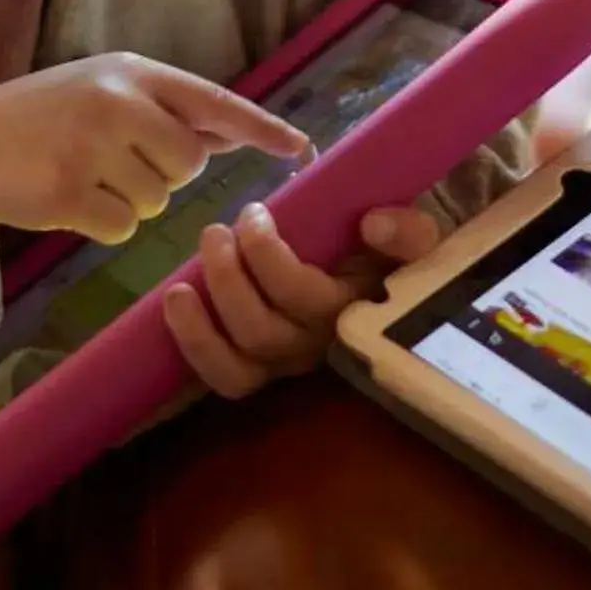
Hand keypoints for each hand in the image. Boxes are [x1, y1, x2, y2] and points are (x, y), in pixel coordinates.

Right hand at [0, 53, 306, 245]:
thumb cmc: (40, 117)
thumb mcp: (103, 91)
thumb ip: (164, 110)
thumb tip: (231, 133)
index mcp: (131, 71)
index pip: (213, 100)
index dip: (261, 127)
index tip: (302, 148)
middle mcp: (116, 102)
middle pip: (189, 162)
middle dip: (164, 174)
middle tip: (115, 161)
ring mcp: (90, 146)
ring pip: (158, 200)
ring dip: (129, 200)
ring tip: (82, 174)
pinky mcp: (67, 192)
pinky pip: (124, 227)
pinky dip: (102, 223)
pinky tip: (67, 199)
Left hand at [162, 201, 442, 397]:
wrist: (385, 274)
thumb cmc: (388, 251)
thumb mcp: (413, 238)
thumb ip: (409, 232)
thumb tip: (374, 225)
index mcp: (350, 311)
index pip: (301, 296)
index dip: (266, 256)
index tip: (253, 211)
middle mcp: (316, 346)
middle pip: (261, 331)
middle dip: (227, 278)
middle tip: (216, 231)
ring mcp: (285, 364)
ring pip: (238, 366)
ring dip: (200, 325)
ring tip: (182, 280)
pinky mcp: (260, 368)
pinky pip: (225, 378)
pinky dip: (195, 348)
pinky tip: (177, 304)